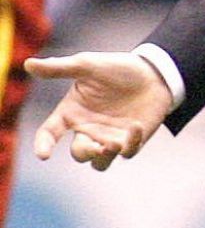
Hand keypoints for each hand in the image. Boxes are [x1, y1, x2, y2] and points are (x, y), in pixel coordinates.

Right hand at [26, 52, 173, 170]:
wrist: (153, 72)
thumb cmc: (117, 68)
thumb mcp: (87, 65)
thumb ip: (59, 68)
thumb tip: (27, 64)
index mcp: (72, 113)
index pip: (50, 133)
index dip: (43, 144)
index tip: (43, 154)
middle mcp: (88, 129)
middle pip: (79, 153)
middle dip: (84, 152)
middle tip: (96, 145)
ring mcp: (110, 138)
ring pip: (99, 163)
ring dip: (103, 157)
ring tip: (112, 144)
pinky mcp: (131, 141)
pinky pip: (127, 152)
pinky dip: (131, 143)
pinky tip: (136, 126)